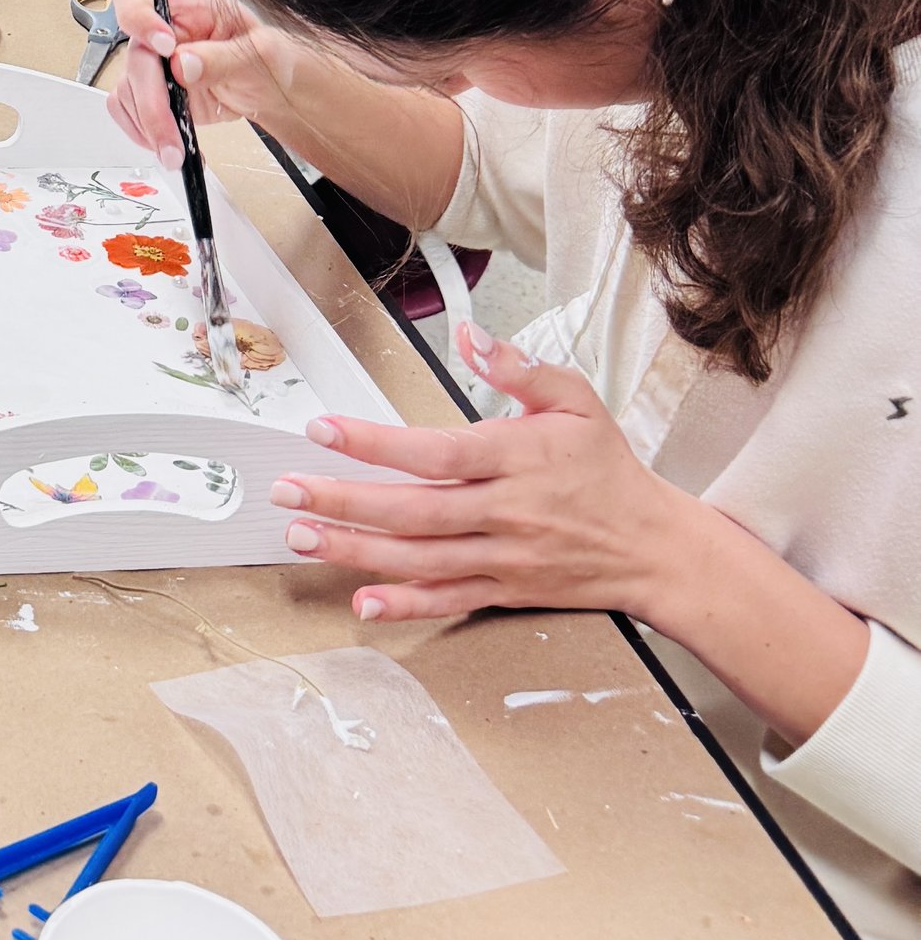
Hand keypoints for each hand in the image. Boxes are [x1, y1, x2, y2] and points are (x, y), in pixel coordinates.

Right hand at [107, 0, 309, 154]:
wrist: (267, 88)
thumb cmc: (264, 58)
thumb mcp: (258, 52)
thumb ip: (222, 57)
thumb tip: (183, 63)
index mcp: (185, 4)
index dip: (139, 14)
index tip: (164, 47)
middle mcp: (159, 29)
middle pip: (134, 54)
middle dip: (152, 102)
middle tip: (172, 137)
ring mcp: (151, 61)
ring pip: (127, 88)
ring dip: (149, 126)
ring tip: (177, 151)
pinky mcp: (148, 90)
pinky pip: (127, 109)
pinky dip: (144, 132)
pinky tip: (170, 143)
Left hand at [272, 325, 695, 623]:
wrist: (654, 548)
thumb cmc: (608, 470)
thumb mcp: (577, 403)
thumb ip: (521, 369)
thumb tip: (471, 334)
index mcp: (516, 458)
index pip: (435, 451)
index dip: (375, 443)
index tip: (323, 429)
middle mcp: (504, 511)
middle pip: (413, 509)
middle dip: (343, 501)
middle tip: (287, 492)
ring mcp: (502, 557)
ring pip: (419, 557)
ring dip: (356, 551)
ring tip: (302, 538)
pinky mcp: (504, 590)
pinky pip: (448, 600)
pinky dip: (405, 605)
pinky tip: (362, 603)